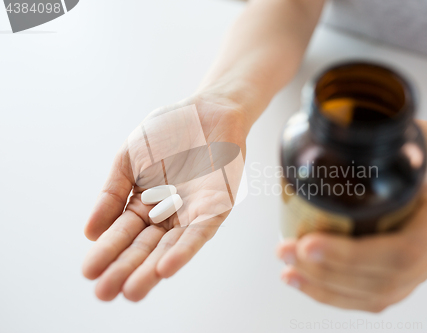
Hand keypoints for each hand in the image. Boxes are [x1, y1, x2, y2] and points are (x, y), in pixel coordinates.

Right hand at [82, 93, 247, 300]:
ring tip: (131, 292)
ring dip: (151, 270)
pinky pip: (199, 233)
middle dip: (125, 269)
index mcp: (143, 203)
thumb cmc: (167, 131)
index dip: (107, 251)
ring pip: (170, 248)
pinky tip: (165, 268)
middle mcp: (167, 214)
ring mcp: (191, 213)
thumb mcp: (130, 159)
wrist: (206, 109)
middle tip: (104, 293)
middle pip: (144, 247)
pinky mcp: (216, 209)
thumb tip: (89, 232)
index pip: (122, 233)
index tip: (88, 271)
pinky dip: (183, 251)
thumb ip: (113, 193)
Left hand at [277, 121, 426, 311]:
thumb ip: (376, 144)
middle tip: (286, 254)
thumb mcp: (415, 136)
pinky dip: (342, 294)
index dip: (351, 254)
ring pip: (381, 294)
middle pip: (385, 280)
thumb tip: (318, 143)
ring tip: (290, 273)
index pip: (403, 249)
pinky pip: (381, 294)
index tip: (307, 244)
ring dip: (328, 289)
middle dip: (327, 273)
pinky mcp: (417, 270)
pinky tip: (312, 283)